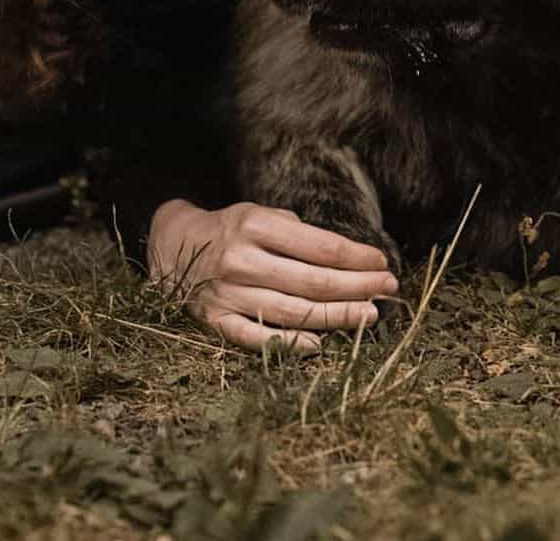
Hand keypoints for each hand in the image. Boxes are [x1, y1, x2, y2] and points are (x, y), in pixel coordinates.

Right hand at [147, 198, 398, 352]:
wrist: (171, 247)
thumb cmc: (229, 230)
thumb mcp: (258, 214)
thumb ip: (296, 231)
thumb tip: (345, 255)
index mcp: (255, 226)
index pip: (319, 246)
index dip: (356, 257)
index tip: (382, 263)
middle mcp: (241, 260)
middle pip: (312, 281)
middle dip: (357, 286)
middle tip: (388, 289)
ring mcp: (227, 294)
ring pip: (292, 312)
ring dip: (336, 316)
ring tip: (369, 315)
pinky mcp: (214, 322)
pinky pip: (255, 338)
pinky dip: (288, 344)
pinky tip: (320, 344)